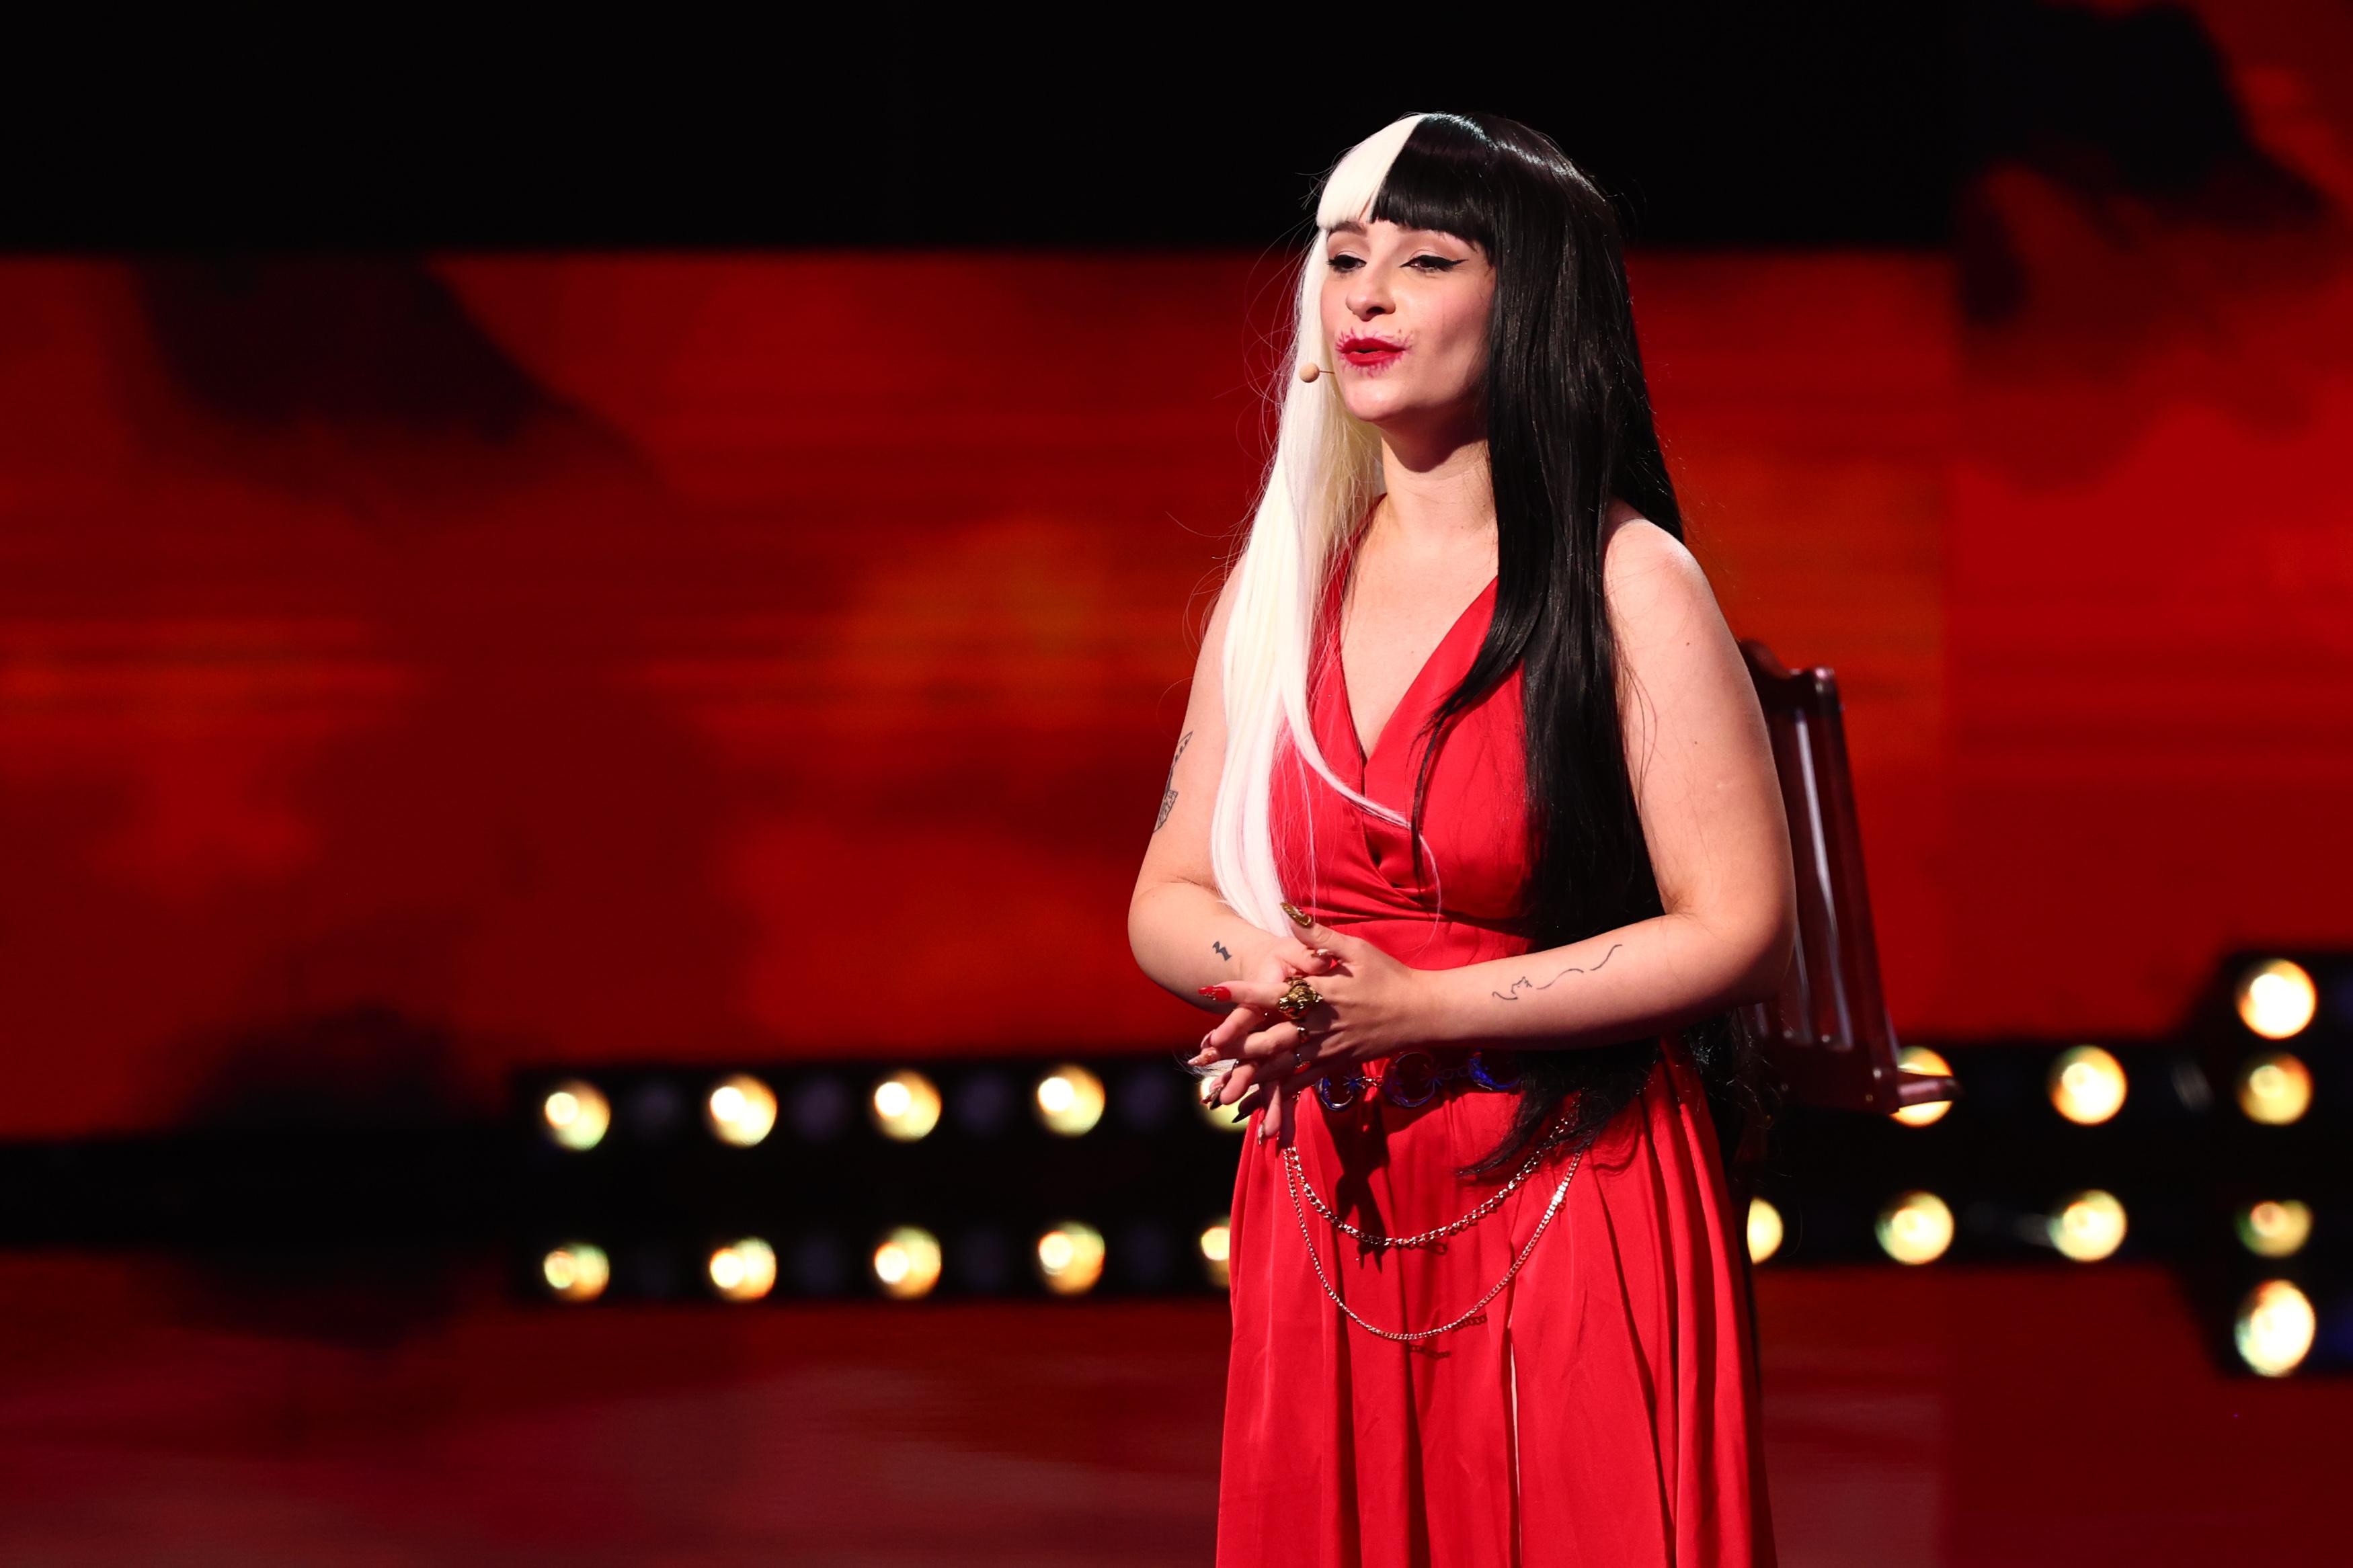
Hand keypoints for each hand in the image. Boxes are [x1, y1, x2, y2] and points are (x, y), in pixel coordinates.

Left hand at [1193, 903, 1434, 1146]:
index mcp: (1323, 994)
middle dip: (1237, 1046)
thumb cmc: (1389, 976)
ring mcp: (1328, 1049)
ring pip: (1283, 1067)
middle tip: (1206, 1048)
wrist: (1421, 1013)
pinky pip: (1303, 1082)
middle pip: (1271, 1040)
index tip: (1213, 990)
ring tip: (1220, 1083)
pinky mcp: (1335, 1065)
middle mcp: (1321, 1026)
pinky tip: (1257, 1098)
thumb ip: (1319, 936)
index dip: (1243, 993)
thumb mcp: (1357, 949)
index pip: (1275, 994)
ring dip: (1251, 1075)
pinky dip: (1279, 1091)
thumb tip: (1288, 913)